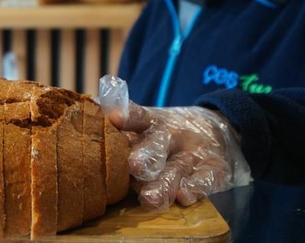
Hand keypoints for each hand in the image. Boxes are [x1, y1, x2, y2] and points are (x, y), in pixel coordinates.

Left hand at [98, 75, 250, 210]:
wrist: (222, 129)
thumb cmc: (167, 133)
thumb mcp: (147, 123)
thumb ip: (122, 125)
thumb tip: (90, 114)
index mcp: (152, 122)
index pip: (138, 116)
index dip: (126, 115)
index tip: (113, 117)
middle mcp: (172, 136)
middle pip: (157, 144)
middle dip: (145, 155)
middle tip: (134, 166)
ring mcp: (193, 154)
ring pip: (177, 168)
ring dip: (164, 183)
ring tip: (149, 198)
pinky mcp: (214, 171)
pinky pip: (206, 180)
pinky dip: (196, 188)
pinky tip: (185, 196)